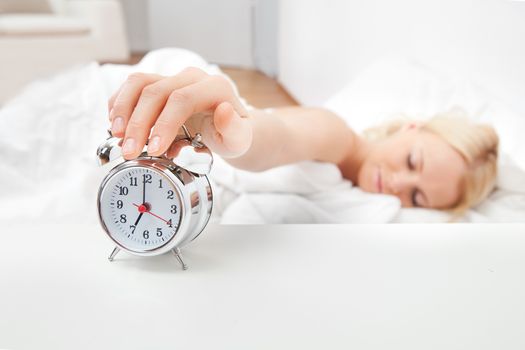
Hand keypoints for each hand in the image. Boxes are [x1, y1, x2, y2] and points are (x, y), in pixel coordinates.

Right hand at [107, 67, 252, 159]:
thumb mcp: (240, 140)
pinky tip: (116, 123)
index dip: (164, 123)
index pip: (182, 99)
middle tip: (130, 151)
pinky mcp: (159, 84)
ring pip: (140, 82)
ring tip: (117, 135)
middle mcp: (192, 78)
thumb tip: (223, 111)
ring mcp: (173, 79)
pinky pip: (133, 86)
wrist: (227, 130)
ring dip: (123, 109)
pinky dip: (120, 103)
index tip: (154, 148)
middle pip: (156, 91)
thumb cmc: (232, 136)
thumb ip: (235, 129)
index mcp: (215, 88)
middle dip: (139, 123)